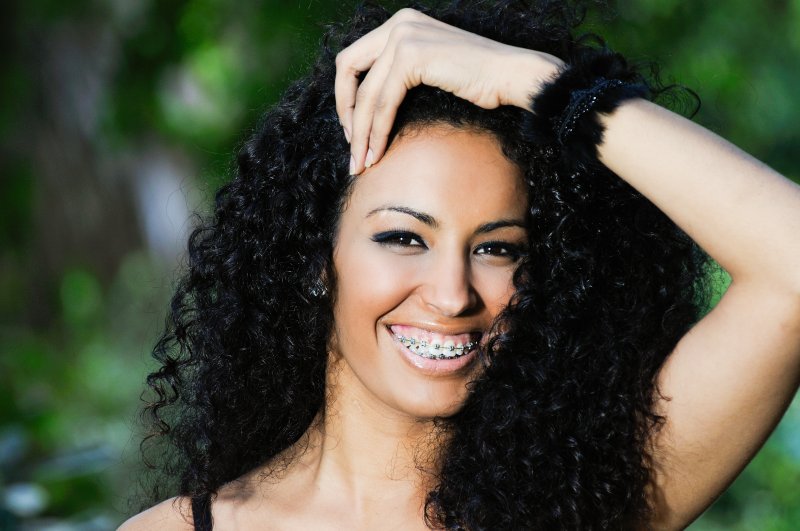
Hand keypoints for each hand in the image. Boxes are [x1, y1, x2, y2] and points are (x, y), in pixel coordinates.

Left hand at [335, 8, 562, 173]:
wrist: (513, 77)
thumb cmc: (480, 82)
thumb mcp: (430, 71)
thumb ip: (400, 78)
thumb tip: (369, 111)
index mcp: (400, 24)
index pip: (354, 60)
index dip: (346, 98)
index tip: (353, 132)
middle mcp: (399, 23)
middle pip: (347, 70)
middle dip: (345, 114)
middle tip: (352, 149)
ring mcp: (404, 35)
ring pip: (365, 94)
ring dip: (360, 134)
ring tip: (361, 164)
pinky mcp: (411, 55)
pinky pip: (382, 102)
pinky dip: (377, 131)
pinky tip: (377, 154)